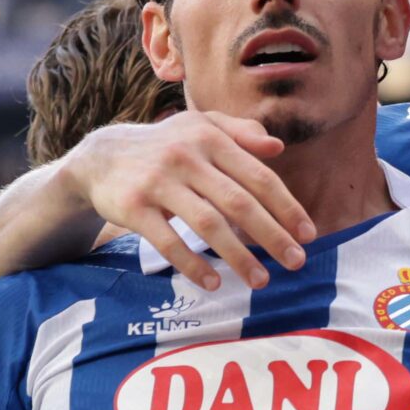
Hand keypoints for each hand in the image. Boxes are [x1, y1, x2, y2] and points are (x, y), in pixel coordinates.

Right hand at [61, 112, 316, 291]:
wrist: (100, 157)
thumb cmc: (164, 145)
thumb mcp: (199, 127)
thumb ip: (240, 133)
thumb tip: (278, 146)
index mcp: (209, 138)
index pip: (258, 176)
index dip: (287, 207)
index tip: (308, 235)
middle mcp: (186, 156)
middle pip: (238, 202)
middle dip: (272, 235)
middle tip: (296, 263)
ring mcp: (158, 182)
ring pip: (207, 224)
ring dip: (238, 256)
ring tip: (261, 281)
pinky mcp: (133, 207)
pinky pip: (168, 241)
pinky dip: (192, 264)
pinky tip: (214, 283)